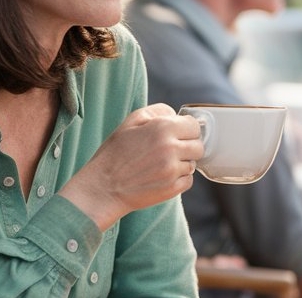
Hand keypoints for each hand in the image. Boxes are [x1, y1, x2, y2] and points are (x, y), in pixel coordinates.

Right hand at [59, 103, 203, 230]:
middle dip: (187, 146)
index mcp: (162, 128)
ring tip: (161, 164)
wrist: (103, 188)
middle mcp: (171, 148)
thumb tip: (176, 115)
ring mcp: (172, 170)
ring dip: (182, 163)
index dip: (186, 129)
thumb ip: (158, 111)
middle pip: (198, 146)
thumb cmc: (115, 153)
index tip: (177, 134)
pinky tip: (161, 176)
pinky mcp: (172, 189)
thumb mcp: (131, 121)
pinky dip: (179, 179)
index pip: (194, 126)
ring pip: (193, 164)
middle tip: (169, 150)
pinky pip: (188, 180)